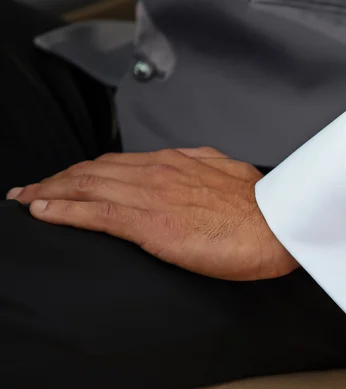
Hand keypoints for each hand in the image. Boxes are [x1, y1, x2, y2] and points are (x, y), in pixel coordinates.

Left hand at [6, 147, 298, 280]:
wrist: (276, 225)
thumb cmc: (260, 207)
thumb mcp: (231, 173)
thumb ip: (206, 166)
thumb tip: (196, 165)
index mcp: (178, 163)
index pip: (119, 163)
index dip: (87, 169)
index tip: (68, 177)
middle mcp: (158, 172)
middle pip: (94, 170)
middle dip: (59, 178)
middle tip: (32, 187)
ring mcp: (151, 195)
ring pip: (87, 186)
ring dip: (51, 190)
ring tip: (27, 197)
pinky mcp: (149, 222)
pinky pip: (95, 212)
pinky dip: (63, 209)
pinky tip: (43, 209)